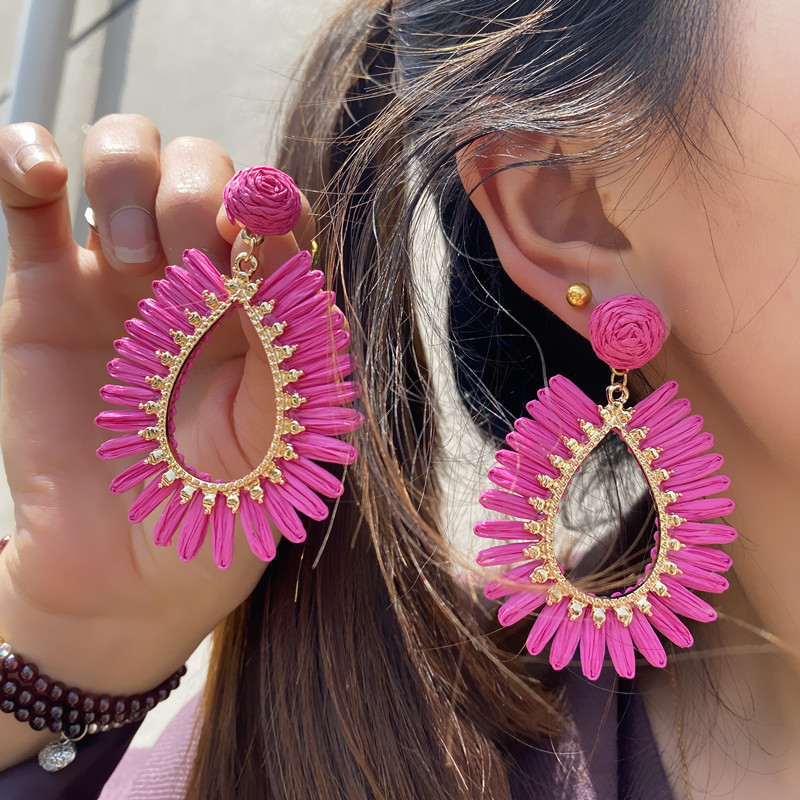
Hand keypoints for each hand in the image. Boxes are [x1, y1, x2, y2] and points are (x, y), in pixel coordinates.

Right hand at [0, 116, 309, 702]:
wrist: (130, 569)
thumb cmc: (223, 505)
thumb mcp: (281, 433)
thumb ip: (293, 342)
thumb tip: (281, 237)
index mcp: (263, 304)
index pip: (276, 208)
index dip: (264, 204)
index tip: (245, 243)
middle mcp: (196, 278)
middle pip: (201, 166)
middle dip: (193, 189)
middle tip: (186, 257)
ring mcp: (117, 276)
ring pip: (123, 155)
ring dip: (127, 174)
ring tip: (127, 258)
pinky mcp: (43, 288)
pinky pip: (24, 194)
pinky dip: (25, 155)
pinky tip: (42, 176)